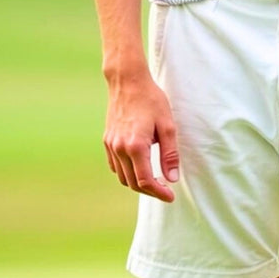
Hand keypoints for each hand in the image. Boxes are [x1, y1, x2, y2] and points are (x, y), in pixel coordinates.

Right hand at [103, 74, 179, 201]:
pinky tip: (138, 168)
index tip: (170, 196)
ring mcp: (111, 145)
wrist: (127, 81)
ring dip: (137, 183)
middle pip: (133, 183)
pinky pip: (115, 166)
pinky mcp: (107, 140)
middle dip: (150, 191)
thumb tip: (171, 179)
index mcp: (135, 146)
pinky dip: (126, 173)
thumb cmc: (151, 100)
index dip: (159, 192)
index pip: (146, 181)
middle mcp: (119, 149)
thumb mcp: (167, 125)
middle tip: (165, 190)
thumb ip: (170, 154)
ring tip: (154, 180)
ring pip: (122, 177)